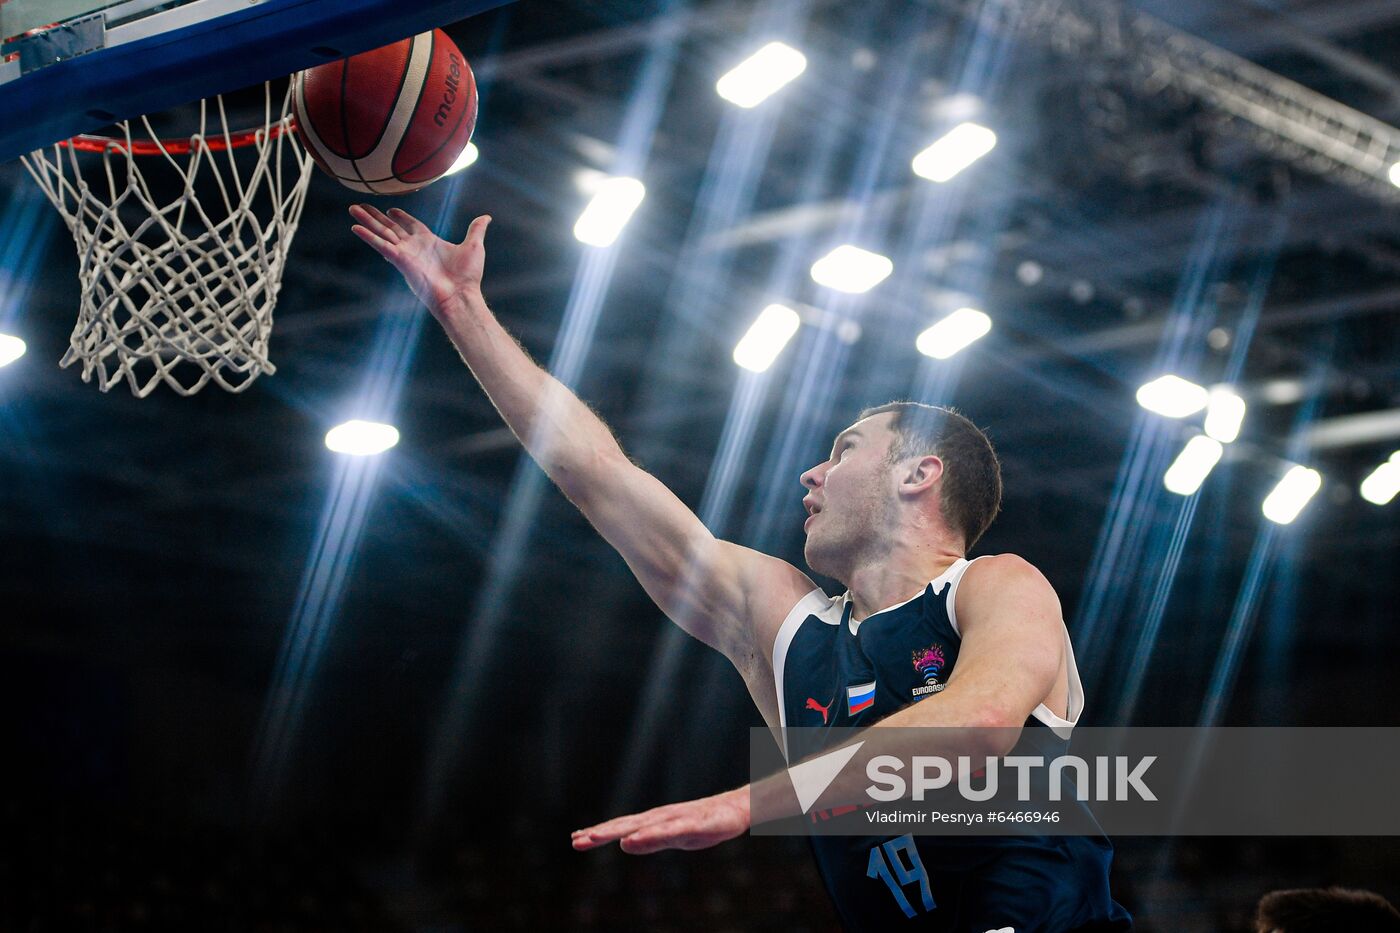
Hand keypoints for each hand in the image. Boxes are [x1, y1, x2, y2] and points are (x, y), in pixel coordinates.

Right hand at [349, 204, 490, 316]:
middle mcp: (414, 247)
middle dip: (375, 217)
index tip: (391, 209)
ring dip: (366, 221)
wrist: (461, 296)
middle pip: (391, 227)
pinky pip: (381, 245)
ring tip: (352, 209)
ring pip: (382, 233)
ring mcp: (406, 253)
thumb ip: (476, 230)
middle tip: (360, 206)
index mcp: (429, 241)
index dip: (401, 216)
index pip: (411, 225)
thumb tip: (486, 217)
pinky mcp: (400, 260)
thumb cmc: (468, 277)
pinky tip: (355, 227)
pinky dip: (368, 236)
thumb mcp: (474, 246)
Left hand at [570, 786, 749, 854]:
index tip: (576, 839)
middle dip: (601, 832)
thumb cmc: (704, 824)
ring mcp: (675, 818)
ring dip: (617, 831)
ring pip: (641, 826)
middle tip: (576, 840)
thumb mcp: (674, 838)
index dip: (599, 833)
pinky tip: (633, 839)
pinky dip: (648, 834)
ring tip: (595, 837)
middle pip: (626, 824)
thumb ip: (650, 841)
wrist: (735, 809)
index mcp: (654, 822)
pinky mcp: (691, 823)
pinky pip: (666, 830)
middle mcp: (660, 817)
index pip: (622, 827)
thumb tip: (622, 844)